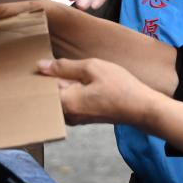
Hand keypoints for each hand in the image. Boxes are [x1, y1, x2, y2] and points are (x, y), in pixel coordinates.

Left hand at [37, 57, 157, 126]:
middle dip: (55, 79)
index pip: (42, 88)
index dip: (45, 73)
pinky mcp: (84, 118)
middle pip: (50, 94)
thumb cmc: (119, 86)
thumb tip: (40, 66)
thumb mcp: (92, 68)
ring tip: (82, 74)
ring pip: (62, 97)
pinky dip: (75, 92)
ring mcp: (75, 119)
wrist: (141, 108)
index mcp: (66, 102)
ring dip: (67, 84)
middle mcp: (67, 115)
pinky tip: (88, 83)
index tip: (51, 63)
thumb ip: (65, 67)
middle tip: (71, 67)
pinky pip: (71, 102)